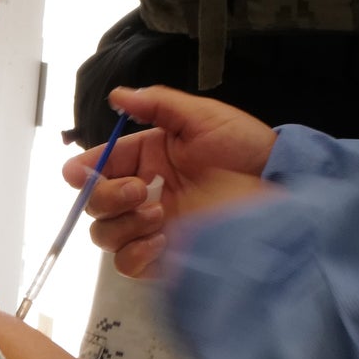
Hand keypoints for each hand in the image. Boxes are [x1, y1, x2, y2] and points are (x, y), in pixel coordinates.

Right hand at [65, 86, 279, 275]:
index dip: (84, 170)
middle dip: (108, 197)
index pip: (102, 165)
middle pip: (96, 203)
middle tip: (141, 191)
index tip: (78, 174)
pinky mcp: (166, 257)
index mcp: (149, 157)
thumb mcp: (203, 117)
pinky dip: (134, 253)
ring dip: (123, 224)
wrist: (280, 191)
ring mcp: (154, 227)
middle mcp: (147, 192)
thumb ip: (158, 104)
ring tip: (160, 215)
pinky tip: (162, 240)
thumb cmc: (247, 150)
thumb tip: (118, 95)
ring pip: (106, 234)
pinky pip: (127, 264)